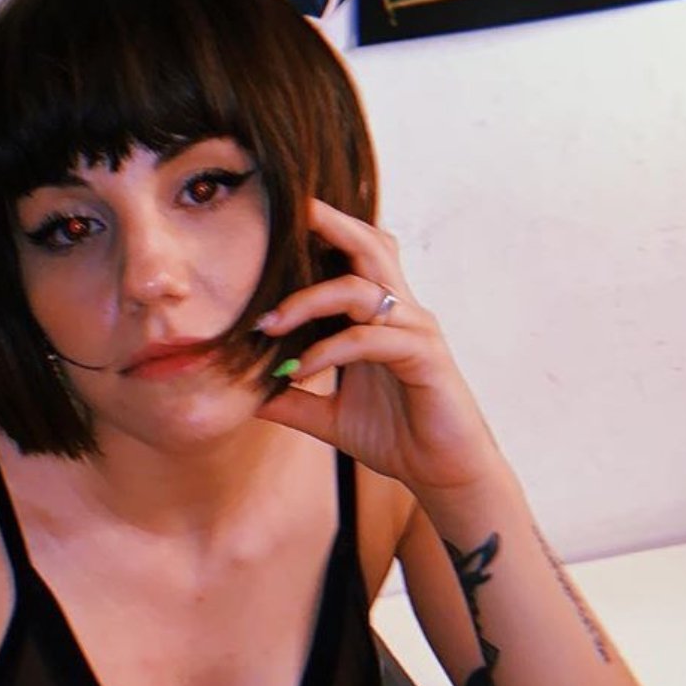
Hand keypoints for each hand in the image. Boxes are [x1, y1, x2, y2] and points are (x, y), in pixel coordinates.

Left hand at [255, 200, 504, 503]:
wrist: (444, 473)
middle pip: (368, 245)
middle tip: (286, 212)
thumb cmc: (396, 437)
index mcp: (379, 316)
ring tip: (268, 324)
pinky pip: (371, 338)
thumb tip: (241, 397)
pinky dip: (332, 349)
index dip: (321, 235)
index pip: (353, 256)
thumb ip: (291, 401)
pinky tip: (303, 369)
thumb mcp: (329, 418)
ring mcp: (415, 330)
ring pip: (362, 288)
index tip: (272, 226)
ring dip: (309, 300)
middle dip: (328, 223)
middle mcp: (400, 312)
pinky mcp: (426, 357)